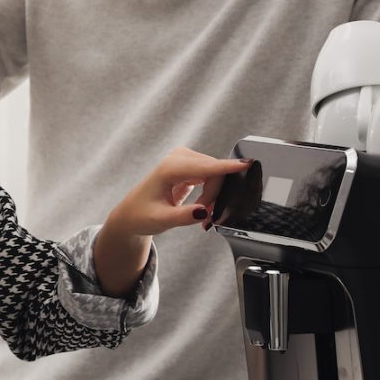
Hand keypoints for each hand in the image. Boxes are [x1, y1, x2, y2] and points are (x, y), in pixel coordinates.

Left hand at [94, 149, 251, 292]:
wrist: (132, 214)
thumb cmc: (142, 216)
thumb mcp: (162, 220)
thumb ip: (184, 217)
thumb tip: (204, 212)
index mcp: (169, 169)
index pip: (206, 167)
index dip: (227, 167)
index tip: (247, 164)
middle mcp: (177, 159)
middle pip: (214, 172)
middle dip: (216, 195)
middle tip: (206, 216)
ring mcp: (184, 160)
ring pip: (215, 174)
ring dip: (214, 194)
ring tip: (202, 212)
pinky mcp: (189, 166)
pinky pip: (211, 176)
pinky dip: (212, 192)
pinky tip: (204, 205)